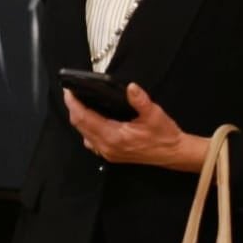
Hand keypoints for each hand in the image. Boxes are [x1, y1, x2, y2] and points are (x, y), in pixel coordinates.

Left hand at [64, 83, 208, 171]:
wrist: (173, 153)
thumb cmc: (165, 136)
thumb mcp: (154, 114)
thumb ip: (140, 100)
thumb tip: (130, 88)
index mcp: (114, 137)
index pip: (84, 118)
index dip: (74, 104)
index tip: (69, 92)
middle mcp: (107, 147)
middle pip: (80, 126)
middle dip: (73, 109)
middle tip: (72, 94)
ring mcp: (107, 153)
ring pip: (84, 134)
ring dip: (79, 119)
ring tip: (79, 104)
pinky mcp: (110, 154)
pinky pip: (91, 141)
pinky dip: (87, 128)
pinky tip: (91, 119)